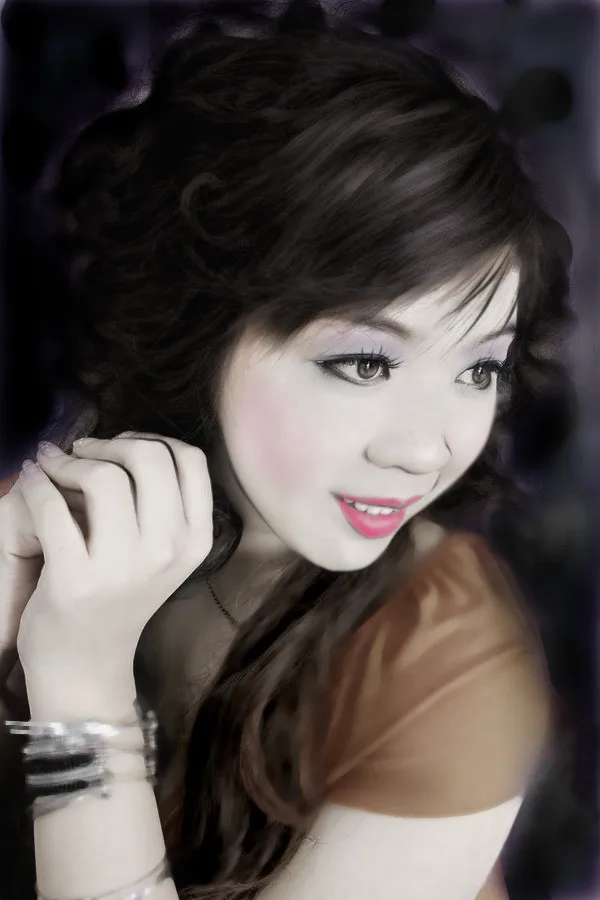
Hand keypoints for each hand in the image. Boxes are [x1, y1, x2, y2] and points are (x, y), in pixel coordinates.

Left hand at [15, 432, 213, 687]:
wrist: (86, 663)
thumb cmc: (122, 594)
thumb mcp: (163, 552)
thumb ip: (162, 501)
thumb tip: (126, 443)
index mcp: (195, 539)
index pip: (189, 459)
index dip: (151, 439)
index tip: (120, 448)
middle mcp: (168, 552)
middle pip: (148, 458)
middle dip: (107, 444)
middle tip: (80, 452)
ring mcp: (123, 568)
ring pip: (103, 477)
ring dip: (69, 460)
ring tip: (52, 464)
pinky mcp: (75, 580)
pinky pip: (52, 506)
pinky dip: (37, 481)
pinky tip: (32, 478)